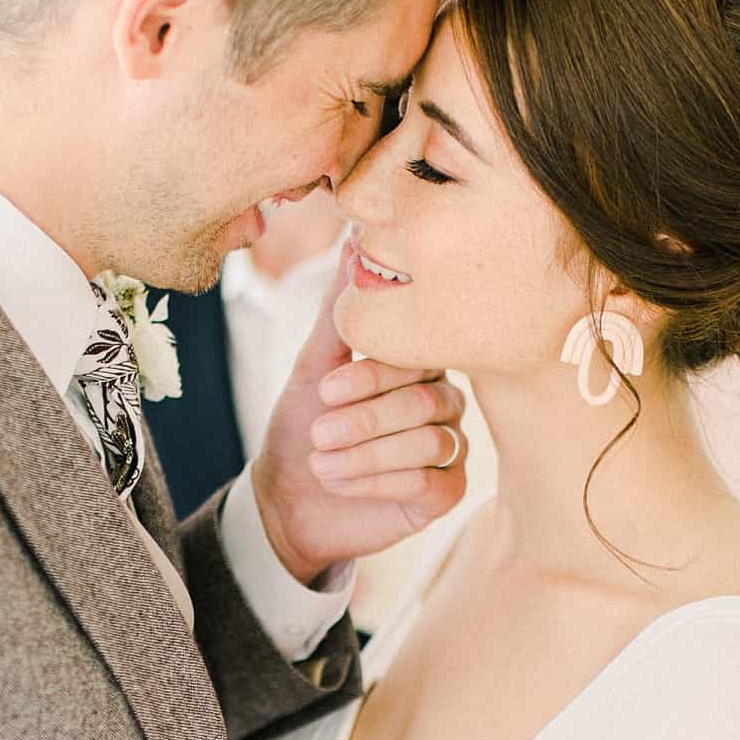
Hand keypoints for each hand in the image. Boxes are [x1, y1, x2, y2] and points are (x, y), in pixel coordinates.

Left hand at [250, 244, 467, 584]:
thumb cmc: (302, 427)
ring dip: (367, 456)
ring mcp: (451, 447)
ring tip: (321, 463)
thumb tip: (355, 239)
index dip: (371, 375)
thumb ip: (339, 312)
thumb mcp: (312, 367)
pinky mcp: (446, 492)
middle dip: (366, 420)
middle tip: (318, 433)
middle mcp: (444, 400)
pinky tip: (340, 483)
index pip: (414, 358)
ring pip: (431, 442)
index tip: (324, 390)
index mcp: (417, 363)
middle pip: (426, 402)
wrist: (289, 500)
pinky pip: (431, 482)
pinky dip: (379, 483)